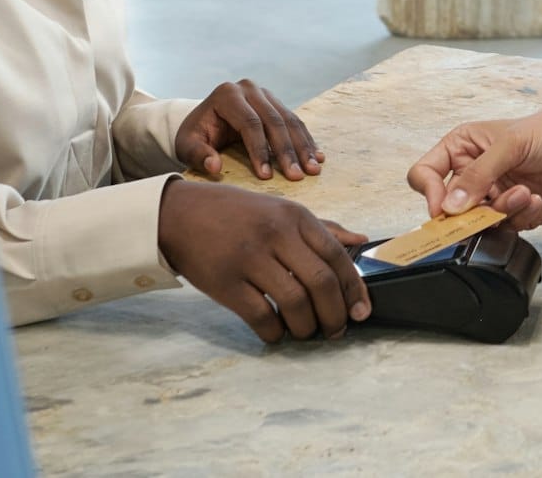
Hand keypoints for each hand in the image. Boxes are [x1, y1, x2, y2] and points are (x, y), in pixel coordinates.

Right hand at [157, 179, 368, 342]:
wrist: (179, 214)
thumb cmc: (236, 213)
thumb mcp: (281, 209)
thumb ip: (321, 227)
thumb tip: (361, 240)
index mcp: (295, 216)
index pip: (337, 256)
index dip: (354, 289)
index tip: (361, 311)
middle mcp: (276, 234)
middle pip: (321, 282)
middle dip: (335, 314)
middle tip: (336, 330)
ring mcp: (249, 258)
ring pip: (295, 303)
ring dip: (307, 327)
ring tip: (306, 332)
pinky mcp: (225, 283)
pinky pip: (261, 317)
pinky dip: (275, 332)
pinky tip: (276, 332)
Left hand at [176, 80, 323, 180]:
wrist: (203, 121)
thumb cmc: (195, 135)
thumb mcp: (186, 145)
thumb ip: (198, 155)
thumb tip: (214, 167)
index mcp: (227, 95)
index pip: (249, 123)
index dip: (259, 150)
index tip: (266, 176)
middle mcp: (249, 89)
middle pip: (274, 121)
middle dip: (287, 151)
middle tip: (297, 176)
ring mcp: (265, 94)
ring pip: (289, 120)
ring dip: (303, 147)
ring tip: (313, 169)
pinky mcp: (276, 103)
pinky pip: (295, 121)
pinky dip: (306, 140)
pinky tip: (317, 157)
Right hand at [406, 105, 541, 231]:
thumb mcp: (512, 144)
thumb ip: (478, 174)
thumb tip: (449, 206)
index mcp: (464, 146)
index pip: (426, 173)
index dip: (430, 193)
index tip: (444, 208)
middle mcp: (475, 173)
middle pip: (449, 206)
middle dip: (471, 210)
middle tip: (490, 208)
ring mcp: (494, 195)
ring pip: (477, 221)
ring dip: (501, 211)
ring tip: (525, 194)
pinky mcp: (515, 214)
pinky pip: (504, 228)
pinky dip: (520, 216)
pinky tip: (537, 199)